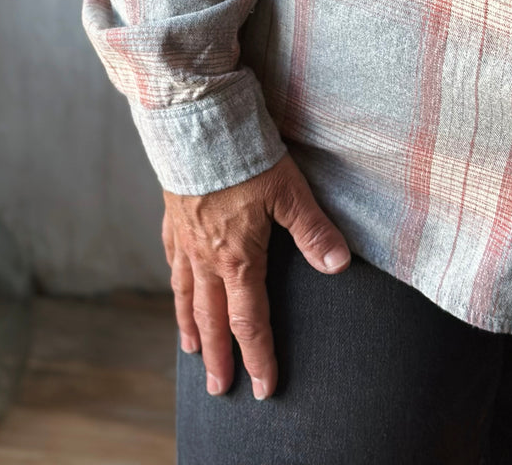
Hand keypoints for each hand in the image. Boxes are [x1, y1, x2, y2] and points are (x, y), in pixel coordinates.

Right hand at [161, 153, 350, 401]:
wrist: (194, 123)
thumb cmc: (243, 155)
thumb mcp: (288, 191)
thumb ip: (313, 231)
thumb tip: (340, 265)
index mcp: (237, 258)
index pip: (249, 321)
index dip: (258, 357)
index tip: (264, 388)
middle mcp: (206, 257)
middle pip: (212, 319)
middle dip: (218, 358)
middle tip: (219, 389)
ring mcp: (185, 237)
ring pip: (185, 294)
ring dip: (190, 327)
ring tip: (191, 351)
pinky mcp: (173, 214)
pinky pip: (172, 258)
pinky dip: (176, 280)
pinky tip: (178, 285)